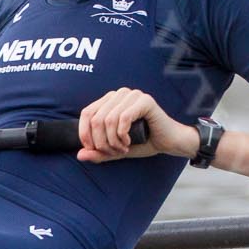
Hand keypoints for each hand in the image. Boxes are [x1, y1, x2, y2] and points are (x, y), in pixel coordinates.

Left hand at [76, 89, 190, 162]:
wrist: (168, 142)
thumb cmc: (143, 142)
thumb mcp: (115, 150)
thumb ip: (99, 152)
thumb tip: (80, 155)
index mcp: (110, 100)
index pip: (87, 113)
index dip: (85, 134)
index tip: (93, 150)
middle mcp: (120, 94)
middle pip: (96, 118)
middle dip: (101, 142)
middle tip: (113, 153)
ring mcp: (133, 95)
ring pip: (108, 119)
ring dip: (112, 141)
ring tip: (122, 149)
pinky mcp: (145, 101)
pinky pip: (123, 118)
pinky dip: (122, 134)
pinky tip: (128, 142)